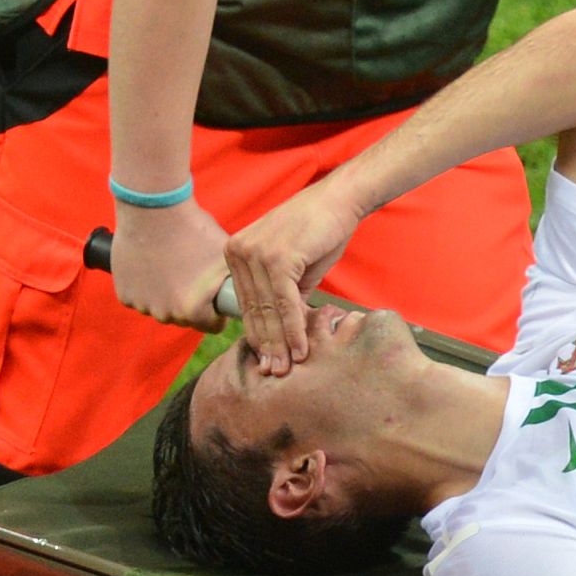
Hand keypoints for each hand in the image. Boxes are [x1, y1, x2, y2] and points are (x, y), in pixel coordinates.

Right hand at [112, 201, 229, 331]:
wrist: (152, 207)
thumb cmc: (194, 229)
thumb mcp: (226, 259)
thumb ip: (237, 286)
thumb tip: (250, 300)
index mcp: (194, 310)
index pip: (213, 326)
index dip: (218, 310)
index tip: (215, 292)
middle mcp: (166, 314)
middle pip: (187, 319)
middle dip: (192, 302)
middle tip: (192, 274)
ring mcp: (143, 306)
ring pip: (163, 309)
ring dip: (168, 296)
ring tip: (172, 266)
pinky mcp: (124, 295)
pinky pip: (141, 300)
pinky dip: (146, 289)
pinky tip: (152, 266)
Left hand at [223, 178, 362, 375]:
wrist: (339, 202)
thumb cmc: (319, 231)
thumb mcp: (293, 267)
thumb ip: (282, 296)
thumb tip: (284, 330)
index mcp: (236, 253)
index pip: (246, 303)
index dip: (258, 335)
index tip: (266, 360)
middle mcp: (239, 252)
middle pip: (254, 310)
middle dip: (266, 345)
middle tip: (275, 373)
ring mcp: (255, 254)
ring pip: (268, 310)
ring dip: (280, 344)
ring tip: (287, 369)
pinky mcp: (276, 258)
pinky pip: (285, 304)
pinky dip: (294, 329)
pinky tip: (300, 349)